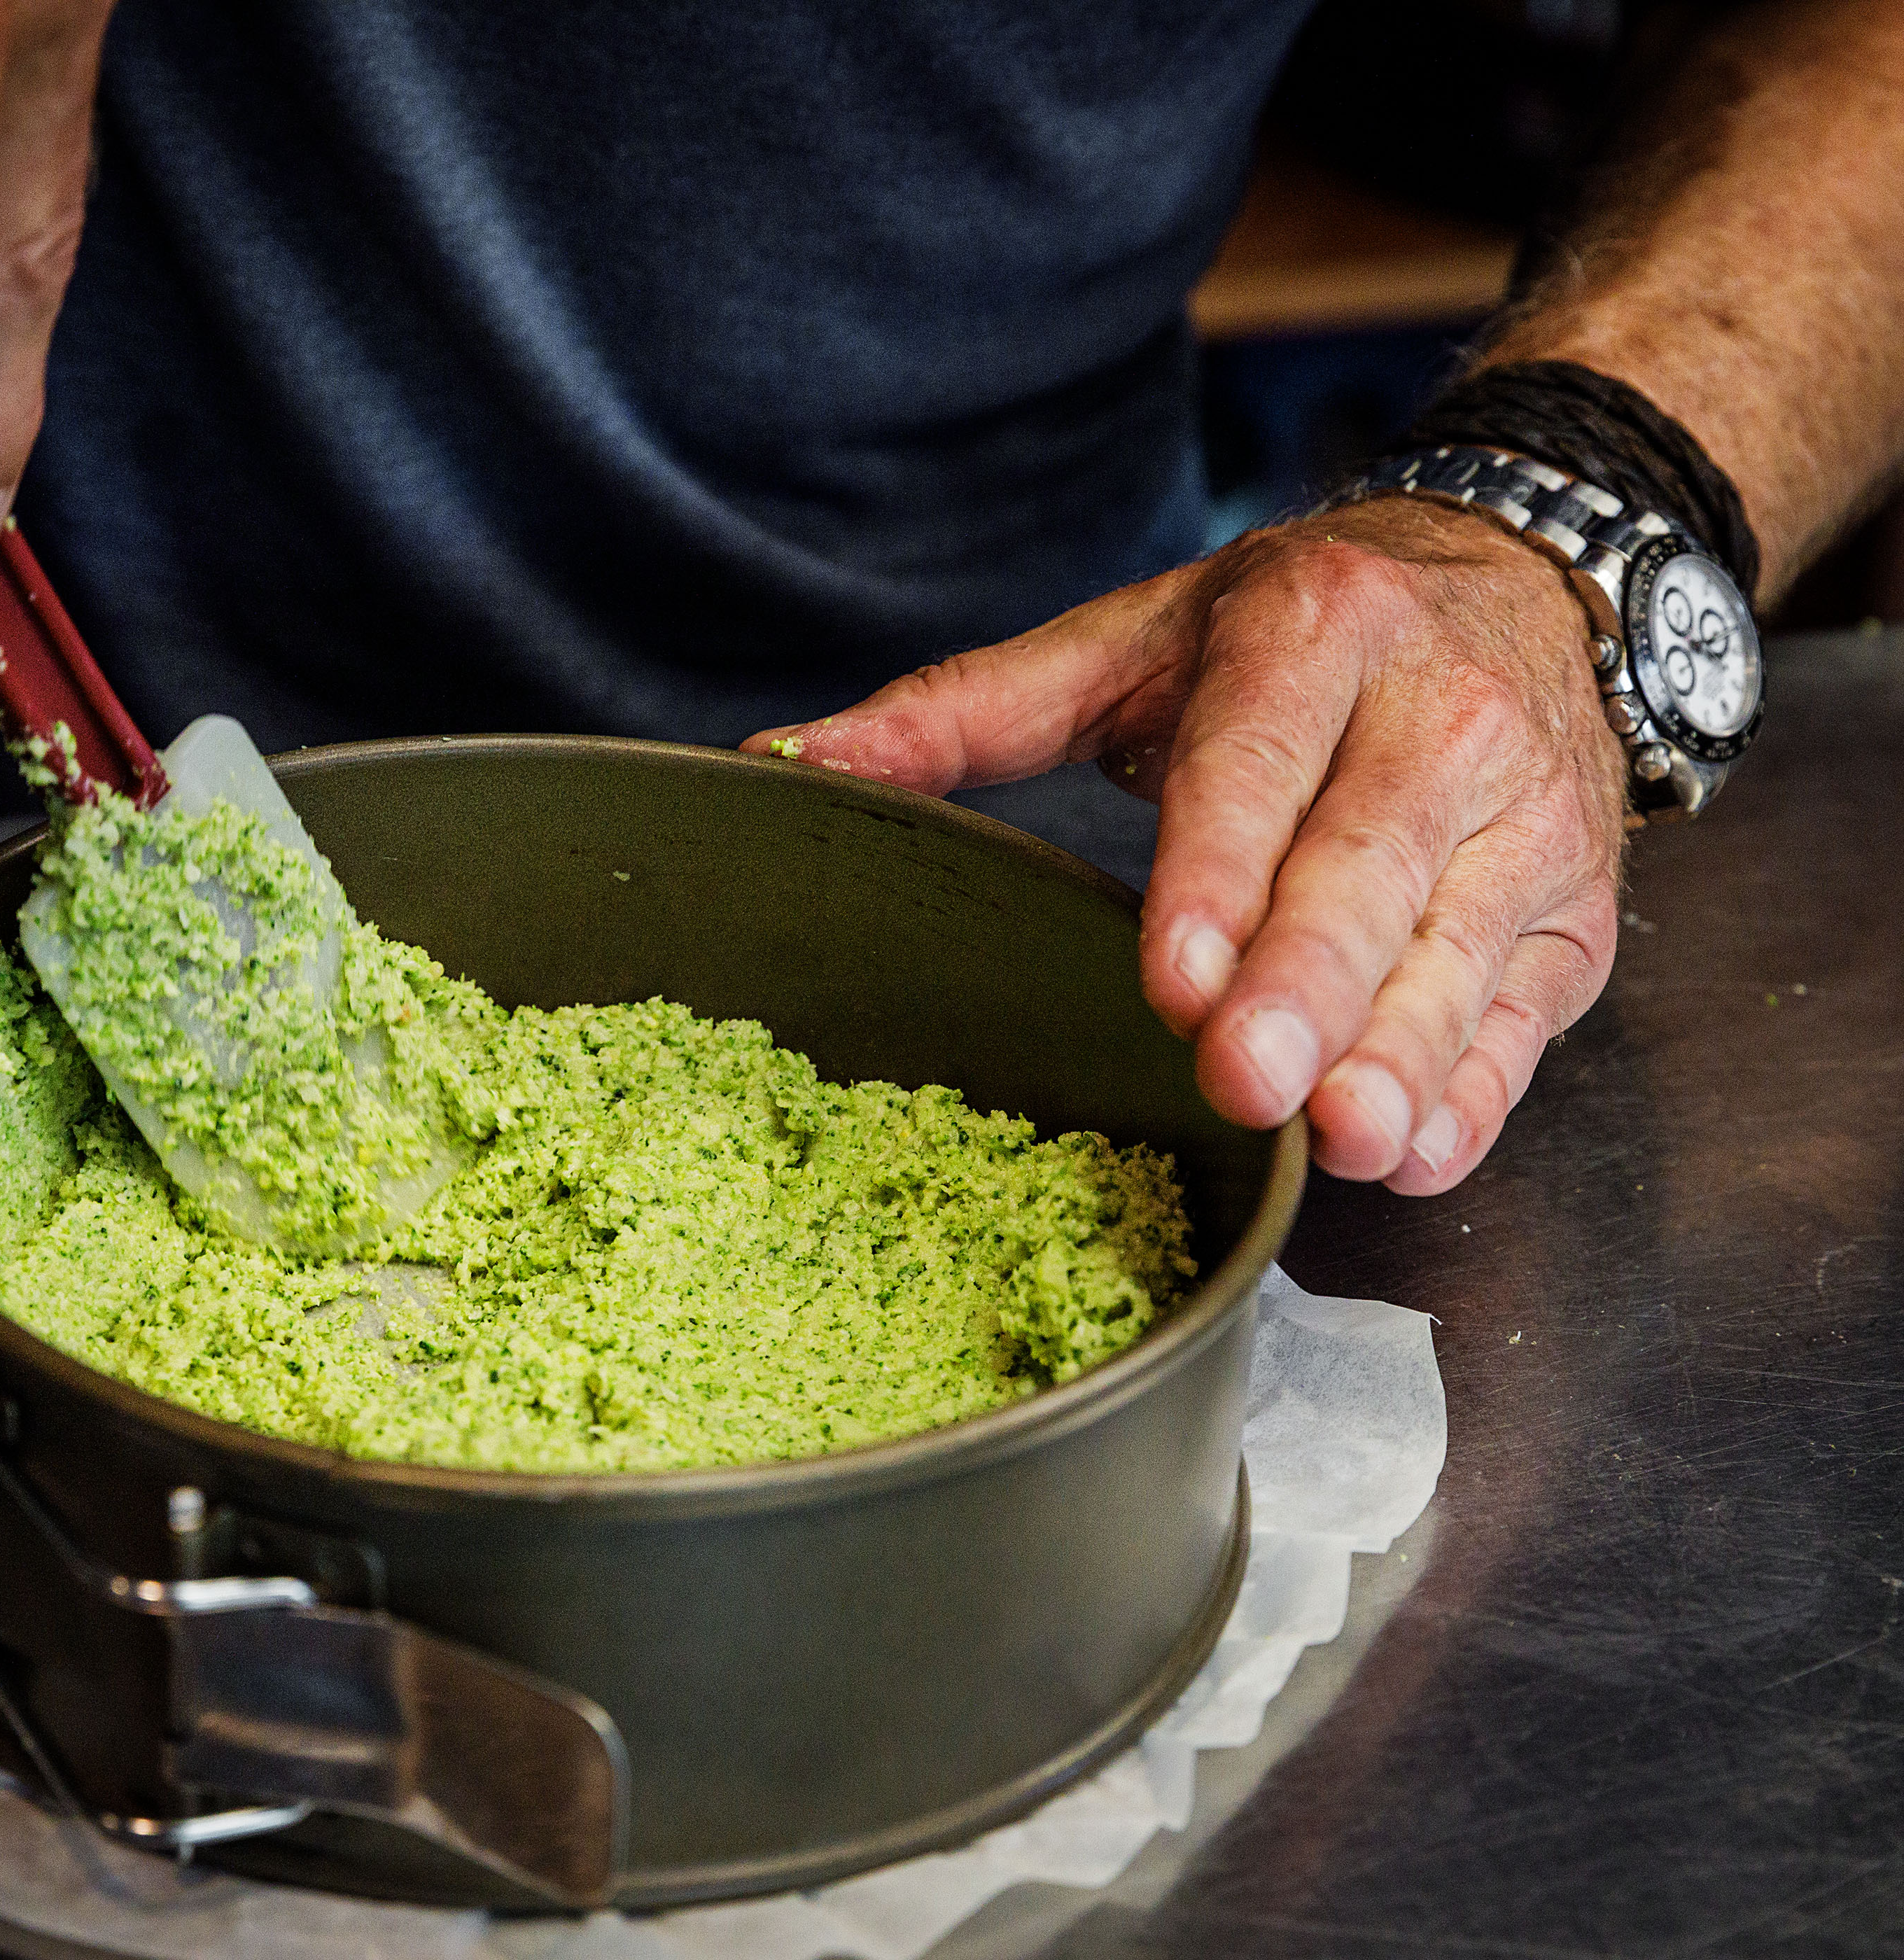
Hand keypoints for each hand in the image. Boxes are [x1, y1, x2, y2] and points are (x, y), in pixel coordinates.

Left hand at [749, 498, 1630, 1193]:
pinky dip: (1478, 1084)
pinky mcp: (1572, 908)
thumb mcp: (1126, 640)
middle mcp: (1434, 718)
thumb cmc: (1294, 635)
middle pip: (1368, 867)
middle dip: (1307, 985)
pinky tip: (1417, 1149)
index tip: (1171, 977)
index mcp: (1312, 634)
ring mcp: (1522, 818)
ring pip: (1460, 949)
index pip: (1257, 766)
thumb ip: (961, 710)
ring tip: (1343, 1138)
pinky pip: (1527, 1011)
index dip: (1218, 873)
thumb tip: (785, 758)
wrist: (1519, 583)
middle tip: (1244, 1082)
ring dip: (1404, 1053)